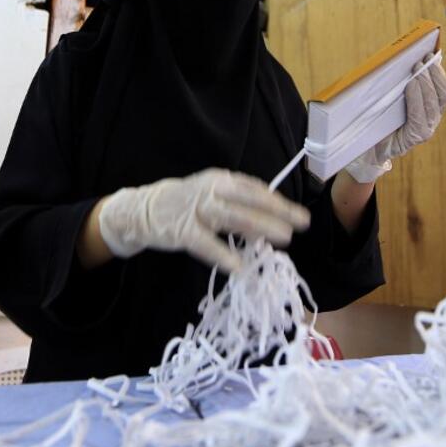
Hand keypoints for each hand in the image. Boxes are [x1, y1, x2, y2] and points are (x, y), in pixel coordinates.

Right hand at [97, 168, 310, 272]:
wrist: (145, 209)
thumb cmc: (187, 204)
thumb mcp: (214, 196)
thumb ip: (239, 206)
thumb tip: (272, 221)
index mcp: (221, 180)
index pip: (255, 189)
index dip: (278, 201)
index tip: (299, 214)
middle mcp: (211, 190)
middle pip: (249, 200)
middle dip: (277, 211)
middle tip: (300, 224)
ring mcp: (196, 210)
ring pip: (233, 217)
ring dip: (260, 227)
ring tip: (283, 238)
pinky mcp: (182, 231)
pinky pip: (206, 244)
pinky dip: (223, 254)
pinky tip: (239, 267)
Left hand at [345, 55, 445, 182]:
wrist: (361, 141)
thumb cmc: (375, 113)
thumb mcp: (390, 91)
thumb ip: (403, 77)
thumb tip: (408, 56)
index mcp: (430, 105)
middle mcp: (432, 117)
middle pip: (444, 94)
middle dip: (436, 74)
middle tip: (425, 58)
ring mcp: (425, 129)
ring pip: (434, 103)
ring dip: (426, 83)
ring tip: (417, 68)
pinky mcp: (414, 138)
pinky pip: (419, 116)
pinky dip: (416, 98)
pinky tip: (411, 86)